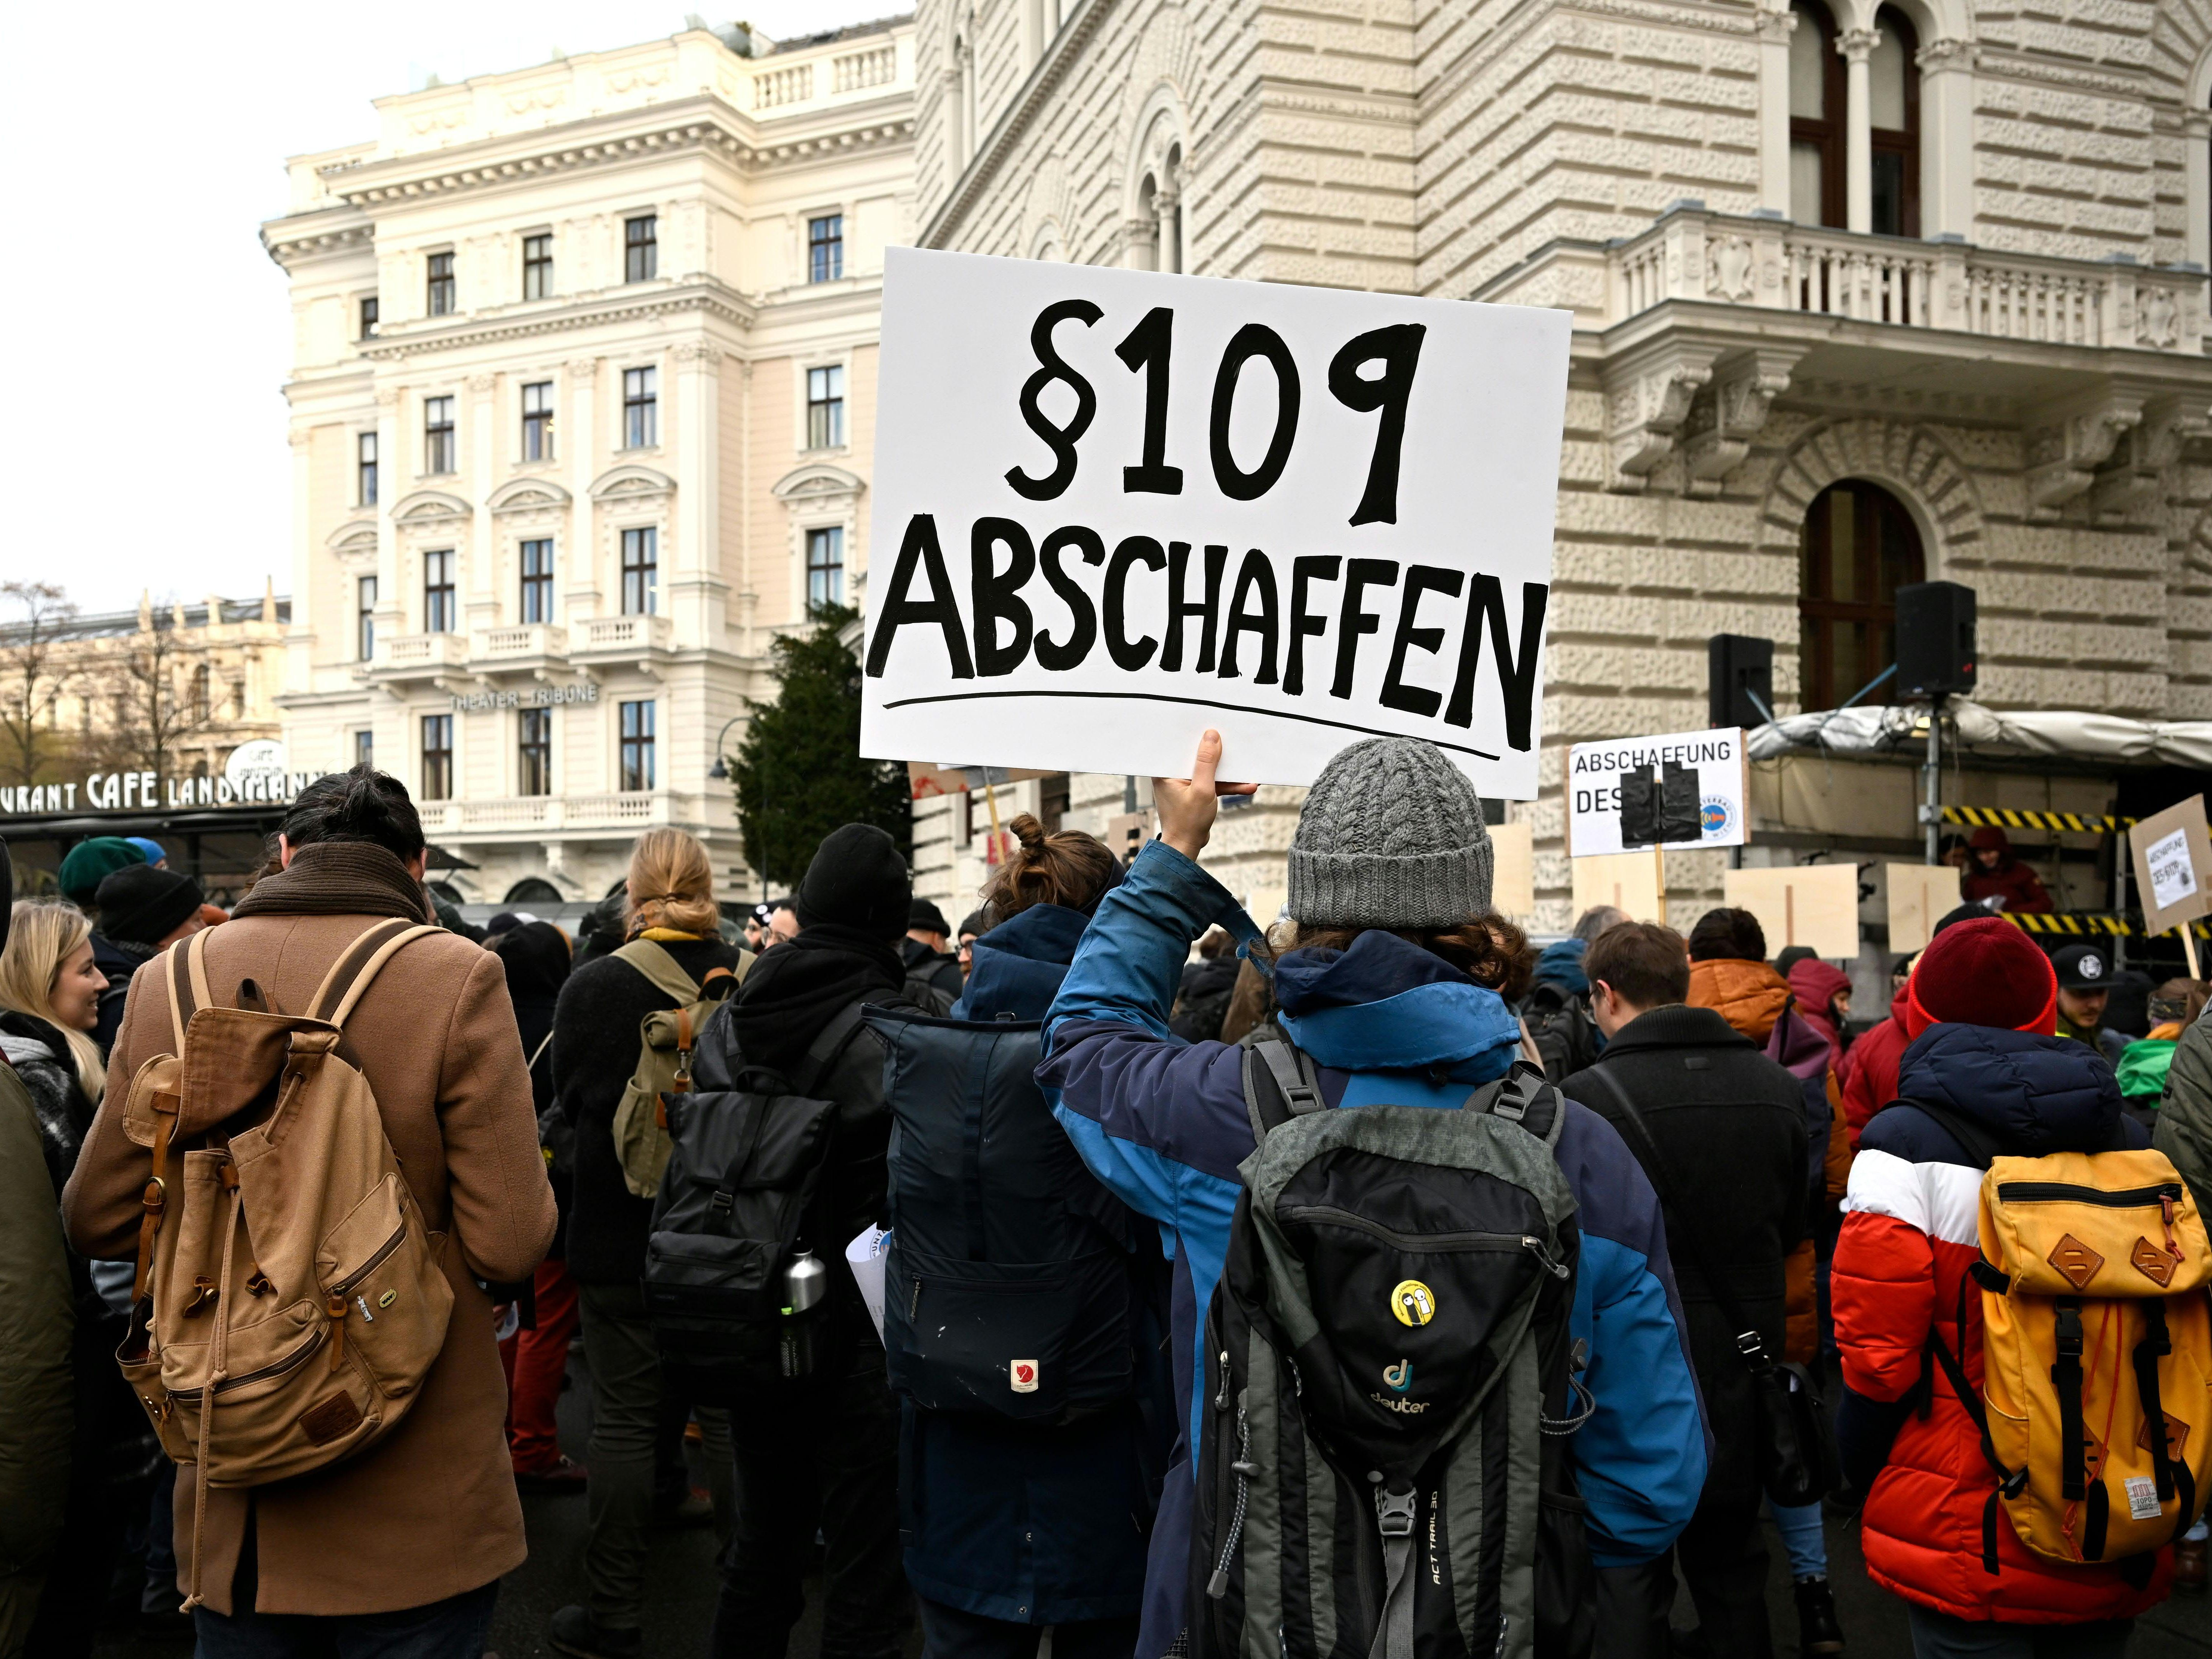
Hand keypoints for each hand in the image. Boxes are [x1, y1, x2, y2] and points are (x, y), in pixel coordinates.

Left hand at [1153, 729, 1255, 859]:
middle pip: (1197, 756)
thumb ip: (1207, 763)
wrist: (1186, 848)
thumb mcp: (1202, 789)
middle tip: (1233, 743)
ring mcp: (1183, 783)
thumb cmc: (1188, 823)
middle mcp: (1171, 774)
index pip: (1181, 745)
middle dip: (1217, 753)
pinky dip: (1226, 785)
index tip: (1213, 727)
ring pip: (1207, 770)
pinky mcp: (1194, 792)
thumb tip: (1211, 736)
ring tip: (1248, 772)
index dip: (1197, 735)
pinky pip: (1211, 783)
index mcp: (1165, 771)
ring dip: (1228, 774)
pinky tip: (1246, 786)